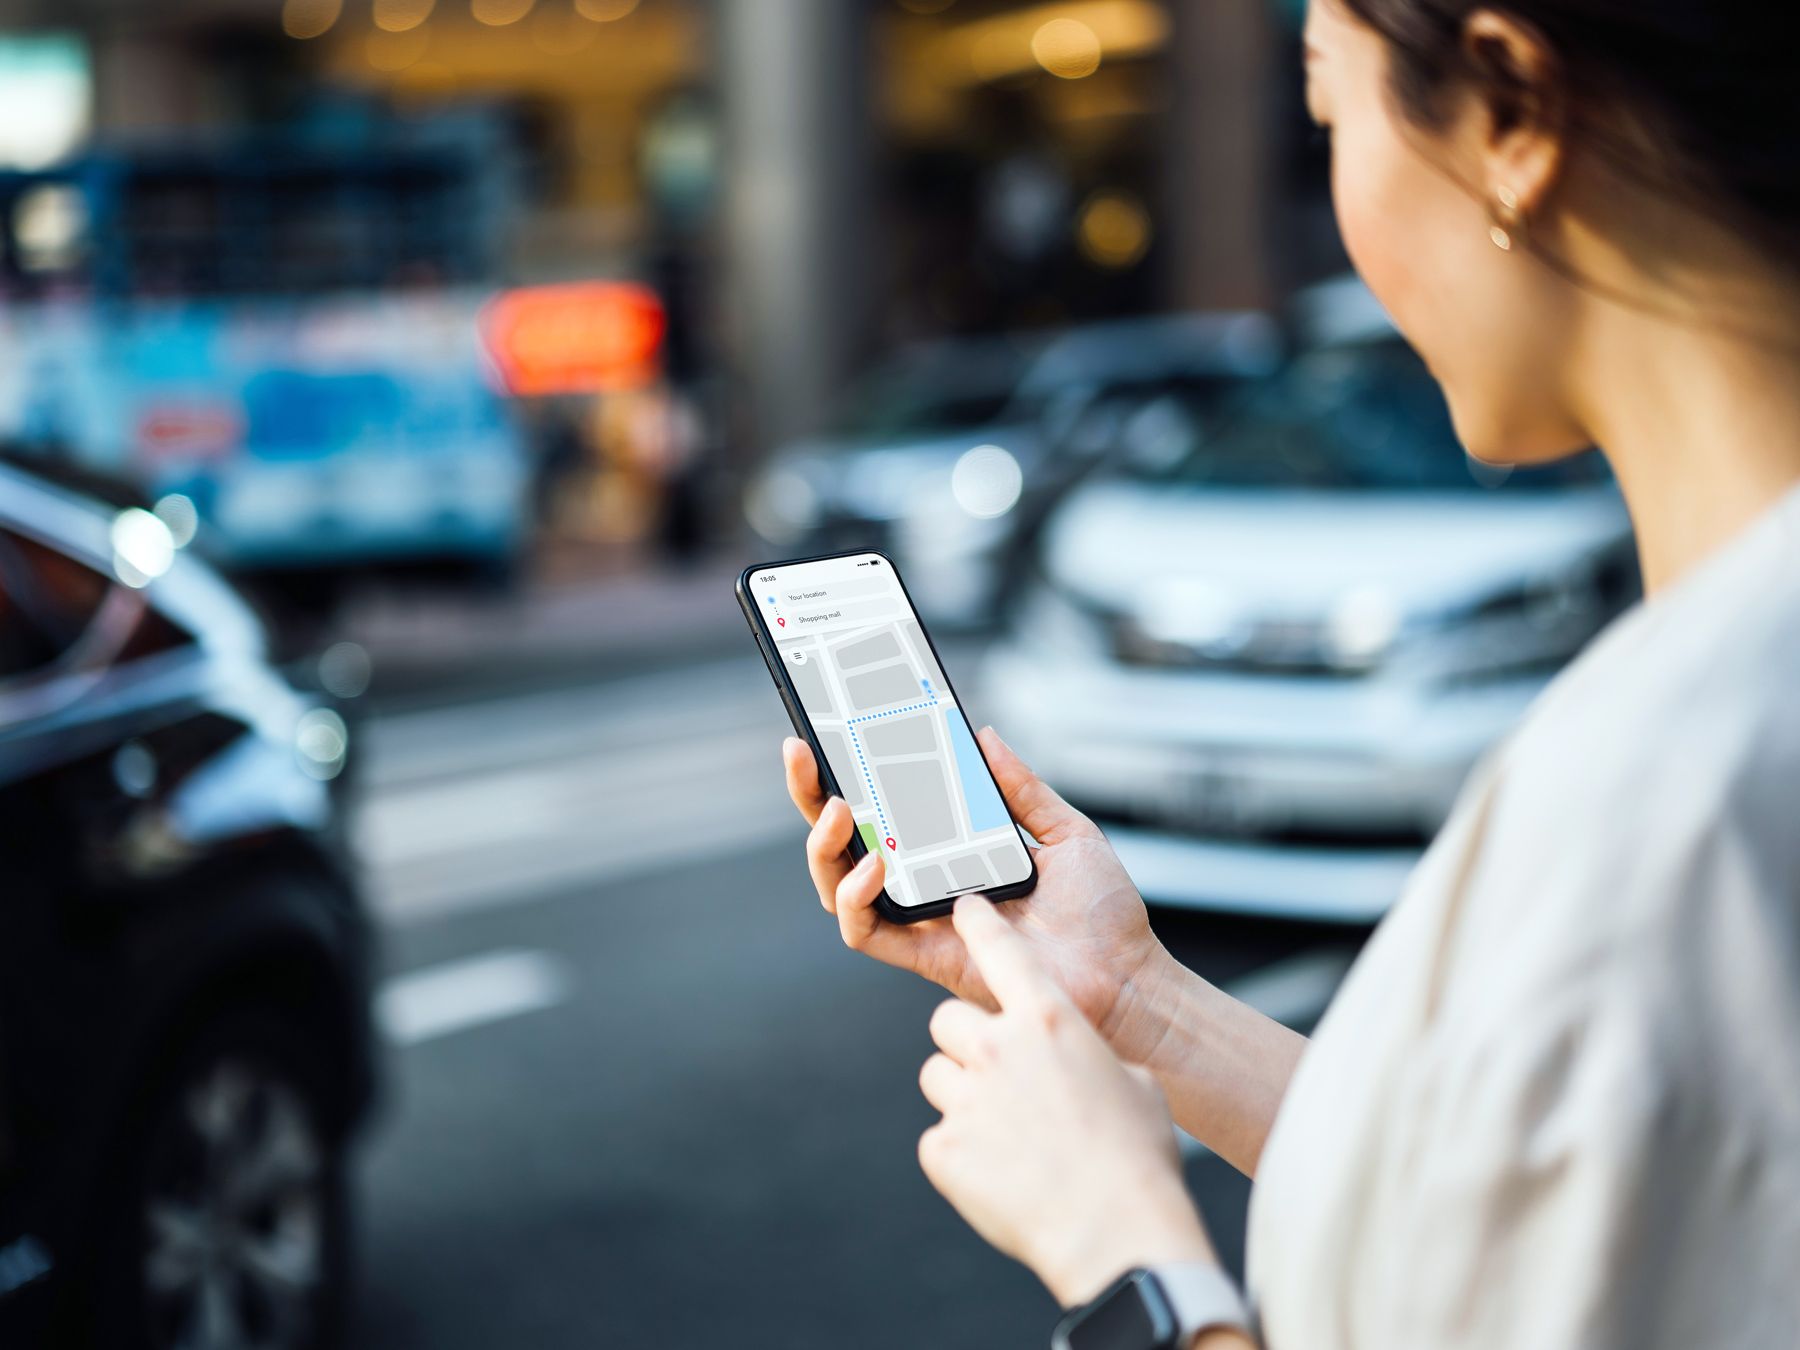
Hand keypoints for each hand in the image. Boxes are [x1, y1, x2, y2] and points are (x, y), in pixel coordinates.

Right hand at [783, 728, 1174, 1057]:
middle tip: (802, 754)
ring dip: (824, 847)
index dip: (849, 772)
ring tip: (836, 809)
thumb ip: (1021, 789)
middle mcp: (928, 885)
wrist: (1127, 977)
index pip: (886, 808)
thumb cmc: (1103, 915)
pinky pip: (867, 932)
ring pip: (839, 886)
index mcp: (954, 852)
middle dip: (812, 797)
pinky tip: (874, 868)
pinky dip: (855, 900)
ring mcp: (923, 921)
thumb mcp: (1066, 831)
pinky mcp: (927, 957)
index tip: (829, 728)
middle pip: (845, 842)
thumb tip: (982, 736)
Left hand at [918, 895, 1215, 1307]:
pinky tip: (1000, 1170)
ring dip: (962, 1092)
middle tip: (999, 1075)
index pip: (999, 950)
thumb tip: (1079, 1063)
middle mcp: (999, 1049)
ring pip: (937, 1073)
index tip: (963, 908)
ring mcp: (966, 1099)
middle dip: (968, 1042)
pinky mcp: (943, 1150)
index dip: (977, 923)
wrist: (1116, 1234)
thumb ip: (1091, 1057)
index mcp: (1050, 1021)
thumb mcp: (1134, 1085)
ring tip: (1004, 1130)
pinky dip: (961, 1149)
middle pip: (949, 1019)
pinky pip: (938, 1135)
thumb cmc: (1136, 1161)